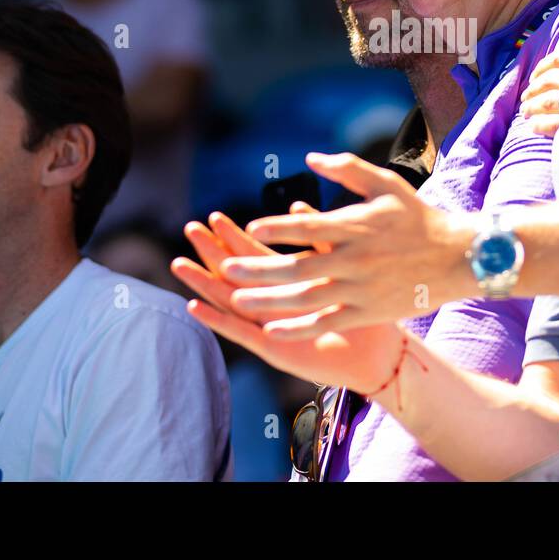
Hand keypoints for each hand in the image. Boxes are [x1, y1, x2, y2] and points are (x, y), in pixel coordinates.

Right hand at [170, 210, 405, 392]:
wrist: (379, 354)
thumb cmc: (365, 312)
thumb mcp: (340, 268)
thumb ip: (320, 238)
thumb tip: (298, 204)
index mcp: (290, 283)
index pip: (255, 254)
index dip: (234, 235)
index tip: (214, 216)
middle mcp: (274, 303)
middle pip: (235, 273)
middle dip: (212, 251)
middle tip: (190, 229)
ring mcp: (270, 326)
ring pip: (229, 300)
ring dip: (204, 282)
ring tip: (179, 263)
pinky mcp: (273, 348)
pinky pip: (240, 333)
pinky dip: (217, 320)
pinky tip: (194, 305)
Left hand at [216, 152, 475, 339]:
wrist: (457, 258)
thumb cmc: (418, 217)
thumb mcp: (386, 184)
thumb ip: (347, 169)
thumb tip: (310, 158)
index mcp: (357, 226)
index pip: (311, 228)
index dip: (279, 229)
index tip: (250, 228)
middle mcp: (355, 259)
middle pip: (298, 268)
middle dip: (259, 270)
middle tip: (226, 270)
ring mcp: (360, 289)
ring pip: (307, 299)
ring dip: (270, 302)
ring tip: (238, 302)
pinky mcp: (367, 312)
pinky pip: (327, 323)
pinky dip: (299, 328)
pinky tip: (272, 330)